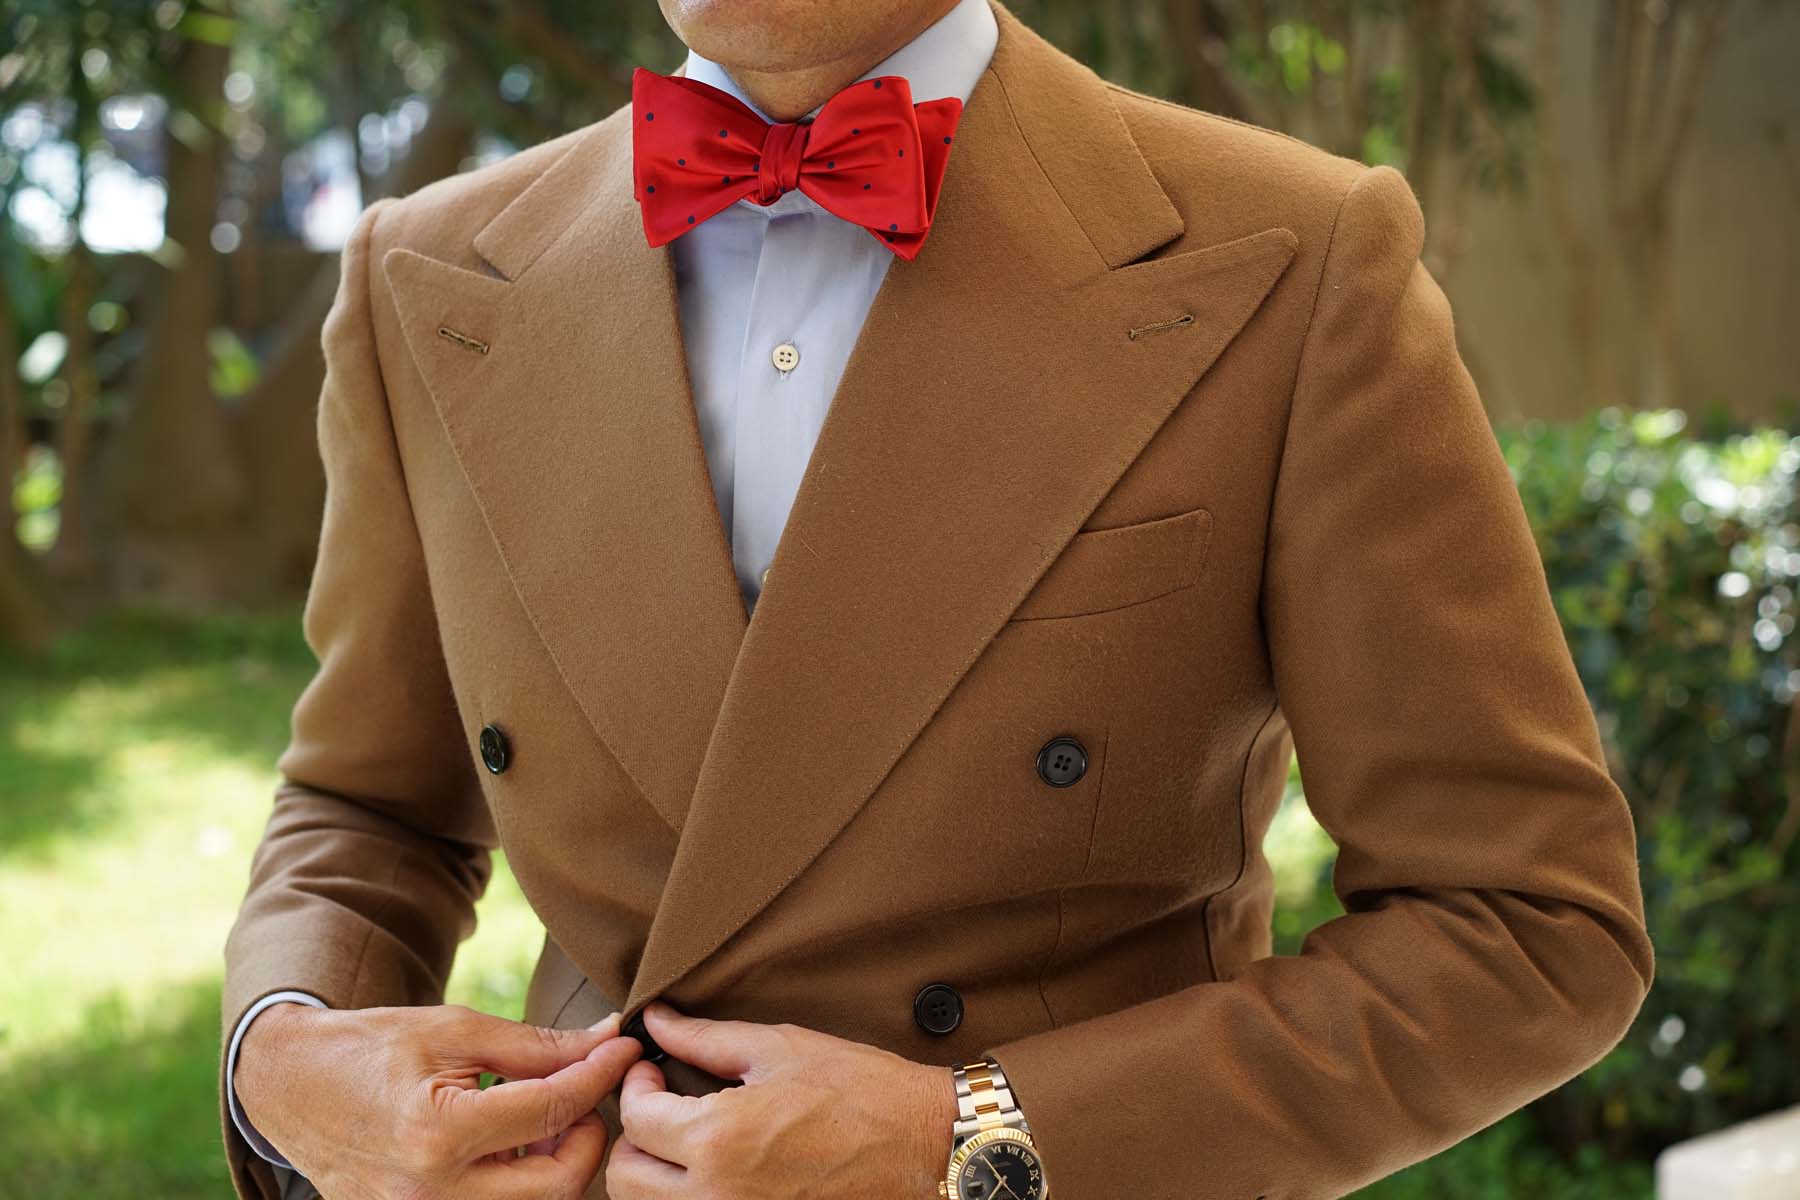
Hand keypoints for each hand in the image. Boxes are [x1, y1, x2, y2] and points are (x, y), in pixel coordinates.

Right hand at [235, 1001, 642, 1198]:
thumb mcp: (453, 1029)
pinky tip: (514, 1140)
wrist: (290, 1086)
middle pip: (557, 1183)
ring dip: (558, 1161)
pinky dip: (521, 1180)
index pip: (552, 1109)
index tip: (625, 1047)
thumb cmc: (372, 1047)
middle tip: (584, 1090)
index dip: (600, 1074)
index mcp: (436, 1132)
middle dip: (588, 1133)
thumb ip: (535, 1045)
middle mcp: (430, 1192)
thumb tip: (607, 1040)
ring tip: (546, 1112)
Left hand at [607, 1000, 958, 1198]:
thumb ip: (704, 1038)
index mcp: (718, 1138)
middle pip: (625, 1179)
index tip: (651, 1070)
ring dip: (653, 1175)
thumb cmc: (861, 1091)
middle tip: (660, 1108)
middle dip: (634, 1137)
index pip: (635, 1118)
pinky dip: (686, 1198)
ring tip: (682, 1142)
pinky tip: (712, 1171)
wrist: (923, 1144)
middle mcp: (717, 1194)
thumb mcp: (779, 1048)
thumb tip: (655, 1022)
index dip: (635, 1085)